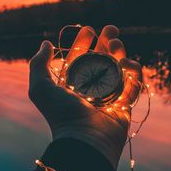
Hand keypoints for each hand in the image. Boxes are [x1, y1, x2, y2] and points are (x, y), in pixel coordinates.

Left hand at [29, 25, 141, 168]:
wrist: (84, 140)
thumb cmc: (62, 115)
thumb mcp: (41, 88)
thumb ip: (38, 64)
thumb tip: (46, 43)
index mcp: (74, 82)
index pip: (80, 58)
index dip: (84, 43)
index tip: (89, 30)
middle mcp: (92, 87)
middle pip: (102, 59)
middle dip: (107, 42)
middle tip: (111, 30)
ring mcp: (109, 94)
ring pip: (118, 68)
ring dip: (120, 53)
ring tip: (117, 45)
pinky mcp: (125, 103)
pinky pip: (133, 83)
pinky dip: (133, 71)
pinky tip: (127, 63)